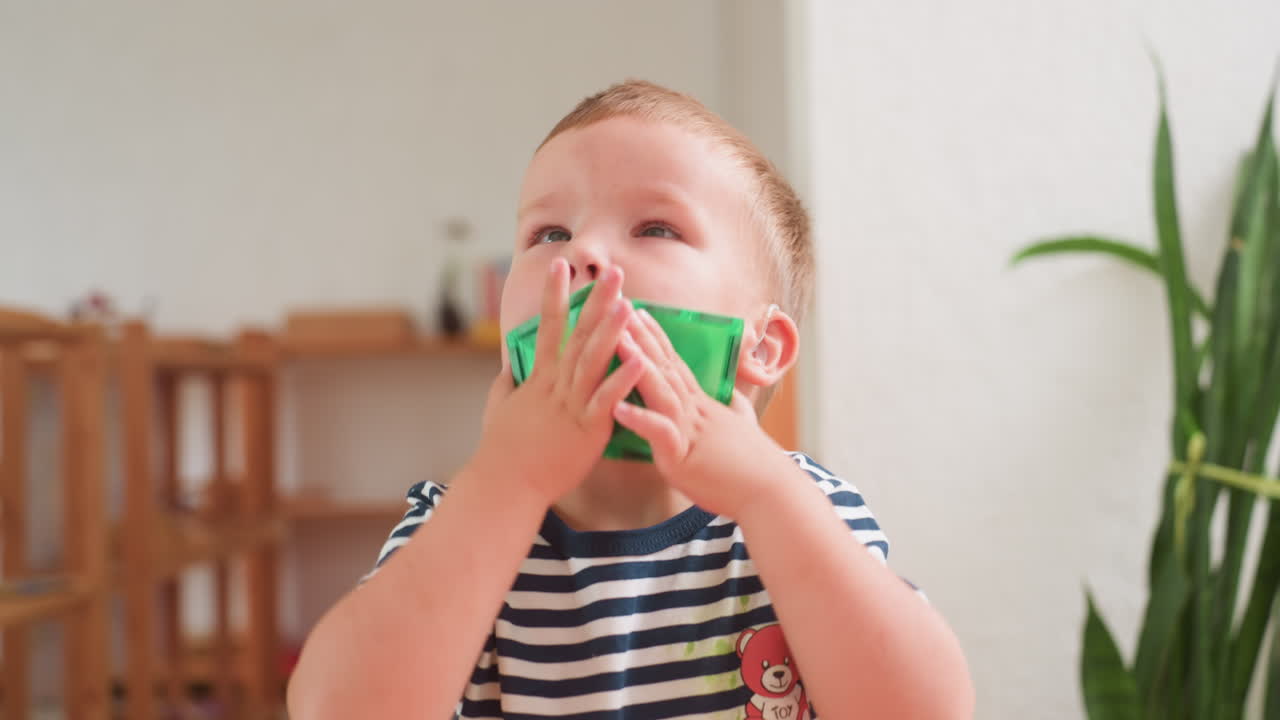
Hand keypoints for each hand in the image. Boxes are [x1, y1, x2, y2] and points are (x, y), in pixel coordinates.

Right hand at [475, 259, 645, 505]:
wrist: (505, 485)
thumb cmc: (503, 450)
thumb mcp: (500, 408)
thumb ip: (508, 383)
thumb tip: (509, 366)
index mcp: (540, 379)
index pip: (549, 327)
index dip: (555, 294)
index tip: (561, 265)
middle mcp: (557, 385)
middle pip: (578, 335)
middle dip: (595, 301)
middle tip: (613, 271)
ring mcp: (572, 405)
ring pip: (593, 361)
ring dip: (611, 330)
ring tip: (628, 303)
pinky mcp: (587, 429)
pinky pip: (608, 400)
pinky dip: (624, 379)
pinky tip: (641, 360)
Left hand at [611, 309, 784, 518]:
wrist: (772, 493)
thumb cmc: (756, 466)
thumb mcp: (743, 428)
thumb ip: (734, 410)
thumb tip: (734, 398)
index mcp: (702, 407)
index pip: (676, 365)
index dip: (657, 339)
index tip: (640, 314)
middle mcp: (694, 412)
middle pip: (665, 368)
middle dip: (641, 338)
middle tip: (619, 310)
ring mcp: (689, 432)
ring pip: (661, 391)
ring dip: (637, 365)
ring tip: (616, 342)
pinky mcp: (684, 458)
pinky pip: (660, 434)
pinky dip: (640, 419)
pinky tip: (618, 407)